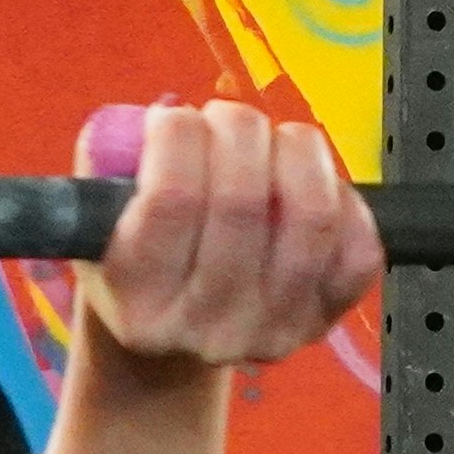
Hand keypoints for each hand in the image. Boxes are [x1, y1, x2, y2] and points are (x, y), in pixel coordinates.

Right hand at [77, 101, 383, 373]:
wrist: (180, 336)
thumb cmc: (139, 260)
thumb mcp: (95, 219)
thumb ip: (104, 164)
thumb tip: (141, 124)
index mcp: (141, 306)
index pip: (172, 198)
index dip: (177, 133)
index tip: (172, 117)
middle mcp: (210, 329)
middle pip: (243, 198)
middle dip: (237, 128)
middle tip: (224, 118)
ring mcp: (276, 329)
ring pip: (311, 215)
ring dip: (296, 149)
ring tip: (272, 138)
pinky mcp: (328, 318)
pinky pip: (359, 245)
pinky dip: (342, 194)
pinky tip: (308, 182)